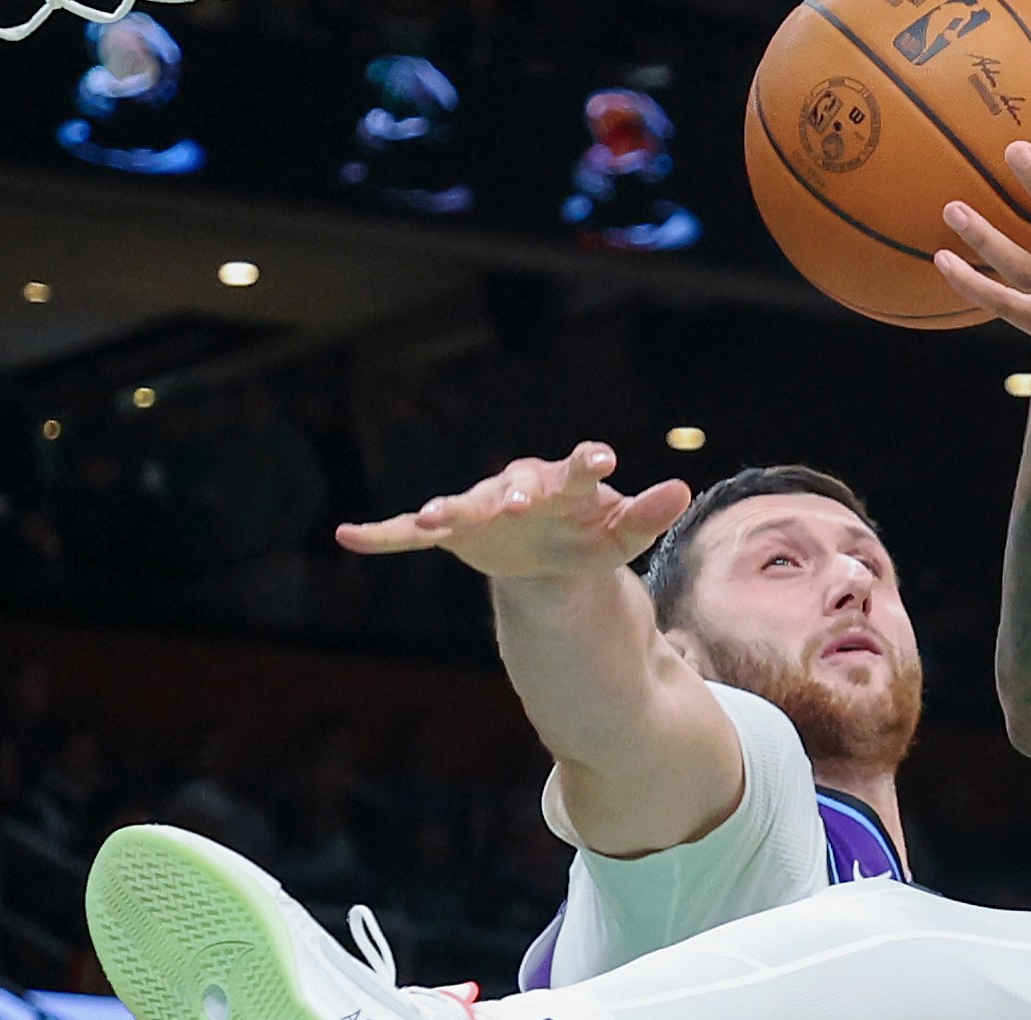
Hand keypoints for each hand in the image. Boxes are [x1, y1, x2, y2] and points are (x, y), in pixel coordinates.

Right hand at [335, 442, 691, 580]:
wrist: (548, 550)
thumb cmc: (588, 534)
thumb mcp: (623, 534)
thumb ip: (649, 513)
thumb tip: (682, 489)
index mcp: (565, 485)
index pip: (577, 470)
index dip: (586, 463)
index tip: (601, 459)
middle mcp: (518, 489)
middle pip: (514, 488)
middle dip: (512, 496)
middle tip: (516, 504)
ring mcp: (481, 509)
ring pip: (462, 507)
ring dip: (449, 512)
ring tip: (436, 520)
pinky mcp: (453, 532)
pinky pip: (412, 532)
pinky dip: (385, 535)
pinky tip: (348, 536)